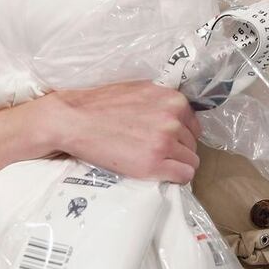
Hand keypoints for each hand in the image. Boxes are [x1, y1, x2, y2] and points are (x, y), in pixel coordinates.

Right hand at [42, 80, 201, 183]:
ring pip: (190, 161)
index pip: (193, 125)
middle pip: (192, 145)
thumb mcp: (140, 91)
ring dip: (175, 164)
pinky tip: (160, 174)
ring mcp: (165, 142)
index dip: (180, 135)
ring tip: (153, 163)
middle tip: (154, 152)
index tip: (166, 140)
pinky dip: (175, 178)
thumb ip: (162, 101)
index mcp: (174, 100)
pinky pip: (183, 176)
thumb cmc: (102, 104)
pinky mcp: (154, 163)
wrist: (74, 120)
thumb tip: (176, 115)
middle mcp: (173, 120)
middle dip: (178, 150)